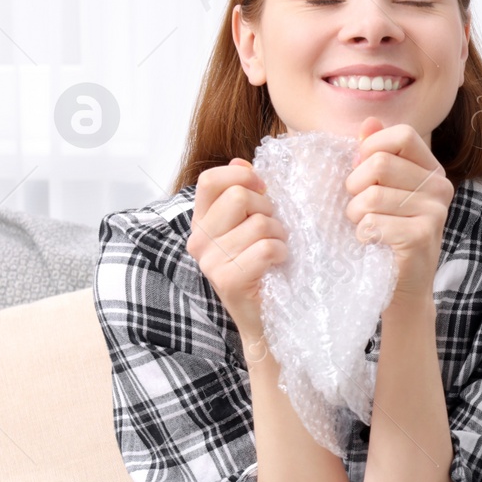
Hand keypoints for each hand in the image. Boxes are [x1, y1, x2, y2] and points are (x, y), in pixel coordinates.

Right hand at [187, 157, 286, 357]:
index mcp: (202, 222)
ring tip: (277, 251)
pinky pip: (266, 247)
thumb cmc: (264, 268)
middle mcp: (199, 240)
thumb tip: (242, 161)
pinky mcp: (227, 279)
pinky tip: (278, 264)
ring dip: (279, 235)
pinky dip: (282, 253)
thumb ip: (245, 194)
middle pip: (239, 196)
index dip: (242, 176)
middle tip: (273, 231)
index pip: (211, 180)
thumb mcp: (252, 226)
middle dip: (268, 209)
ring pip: (259, 223)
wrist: (266, 321)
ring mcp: (210, 261)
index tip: (262, 189)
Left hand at [345, 115, 454, 299]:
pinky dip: (362, 235)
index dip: (371, 148)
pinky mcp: (422, 236)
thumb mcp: (380, 189)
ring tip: (364, 227)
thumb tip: (368, 122)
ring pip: (372, 196)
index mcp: (432, 170)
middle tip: (358, 207)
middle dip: (354, 187)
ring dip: (355, 215)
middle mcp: (440, 188)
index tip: (360, 172)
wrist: (401, 287)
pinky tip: (372, 243)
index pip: (401, 135)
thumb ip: (374, 154)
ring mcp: (435, 212)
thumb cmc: (385, 234)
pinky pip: (374, 223)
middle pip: (380, 164)